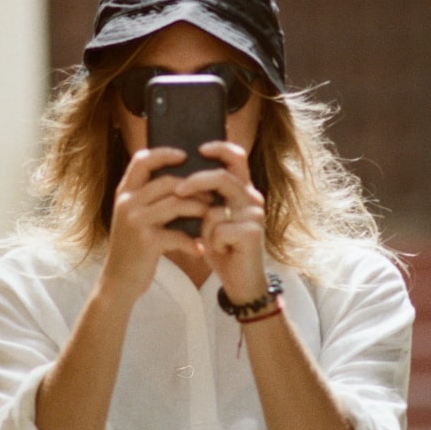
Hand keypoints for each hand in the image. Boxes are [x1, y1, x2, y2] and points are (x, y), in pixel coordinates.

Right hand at [101, 147, 209, 305]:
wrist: (118, 281)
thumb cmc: (133, 246)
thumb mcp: (133, 216)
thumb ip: (148, 197)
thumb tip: (181, 178)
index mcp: (124, 192)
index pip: (142, 159)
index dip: (164, 153)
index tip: (185, 155)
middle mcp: (127, 202)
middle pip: (168, 181)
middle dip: (194, 187)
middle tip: (211, 194)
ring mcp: (135, 221)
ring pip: (177, 204)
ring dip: (199, 208)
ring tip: (211, 214)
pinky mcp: (146, 241)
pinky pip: (178, 234)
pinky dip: (192, 241)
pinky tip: (201, 247)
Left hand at [176, 141, 268, 301]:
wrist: (243, 281)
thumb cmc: (224, 248)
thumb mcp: (210, 219)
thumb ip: (201, 199)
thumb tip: (175, 179)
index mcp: (242, 190)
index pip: (237, 158)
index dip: (220, 148)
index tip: (199, 148)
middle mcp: (251, 198)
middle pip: (222, 177)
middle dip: (196, 182)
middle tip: (177, 190)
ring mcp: (254, 215)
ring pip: (215, 209)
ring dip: (203, 226)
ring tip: (206, 239)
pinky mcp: (253, 233)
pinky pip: (219, 230)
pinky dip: (212, 243)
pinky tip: (222, 252)